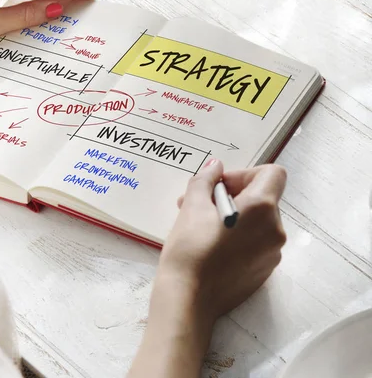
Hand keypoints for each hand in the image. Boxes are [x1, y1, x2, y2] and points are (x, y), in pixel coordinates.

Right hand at [127, 160, 285, 377]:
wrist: (188, 298)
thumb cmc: (190, 248)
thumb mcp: (192, 206)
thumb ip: (206, 180)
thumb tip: (215, 166)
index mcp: (262, 208)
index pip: (272, 173)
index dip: (245, 173)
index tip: (219, 187)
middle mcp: (276, 230)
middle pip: (262, 198)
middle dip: (232, 196)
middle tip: (198, 204)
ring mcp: (272, 254)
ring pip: (257, 222)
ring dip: (234, 217)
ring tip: (201, 227)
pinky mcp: (264, 272)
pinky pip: (255, 244)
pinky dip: (238, 238)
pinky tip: (211, 248)